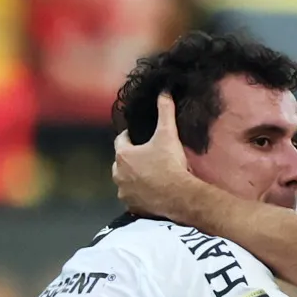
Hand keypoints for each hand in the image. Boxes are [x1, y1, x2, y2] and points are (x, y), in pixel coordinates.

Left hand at [112, 92, 197, 216]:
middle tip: (148, 156)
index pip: (121, 140)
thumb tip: (163, 91)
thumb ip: (164, 111)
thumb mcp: (168, 134)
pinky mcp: (131, 206)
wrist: (178, 196)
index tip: (139, 136)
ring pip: (125, 180)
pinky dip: (139, 194)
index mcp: (123, 155)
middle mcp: (117, 173)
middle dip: (131, 158)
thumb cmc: (170, 164)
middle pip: (121, 162)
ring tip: (150, 175)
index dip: (130, 137)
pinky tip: (151, 192)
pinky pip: (132, 197)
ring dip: (133, 177)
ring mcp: (123, 191)